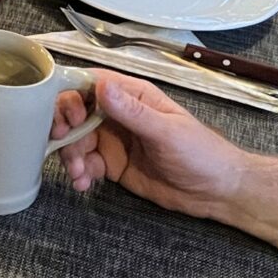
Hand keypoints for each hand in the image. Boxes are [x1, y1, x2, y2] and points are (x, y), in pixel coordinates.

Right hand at [51, 70, 248, 219]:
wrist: (217, 192)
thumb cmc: (202, 153)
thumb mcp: (166, 132)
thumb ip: (132, 111)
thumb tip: (101, 86)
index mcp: (132, 96)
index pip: (90, 84)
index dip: (71, 95)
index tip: (68, 116)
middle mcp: (117, 115)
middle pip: (74, 111)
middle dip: (62, 127)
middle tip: (60, 143)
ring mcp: (112, 140)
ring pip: (75, 140)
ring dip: (69, 155)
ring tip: (79, 173)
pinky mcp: (111, 164)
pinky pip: (84, 164)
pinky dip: (78, 173)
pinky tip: (83, 183)